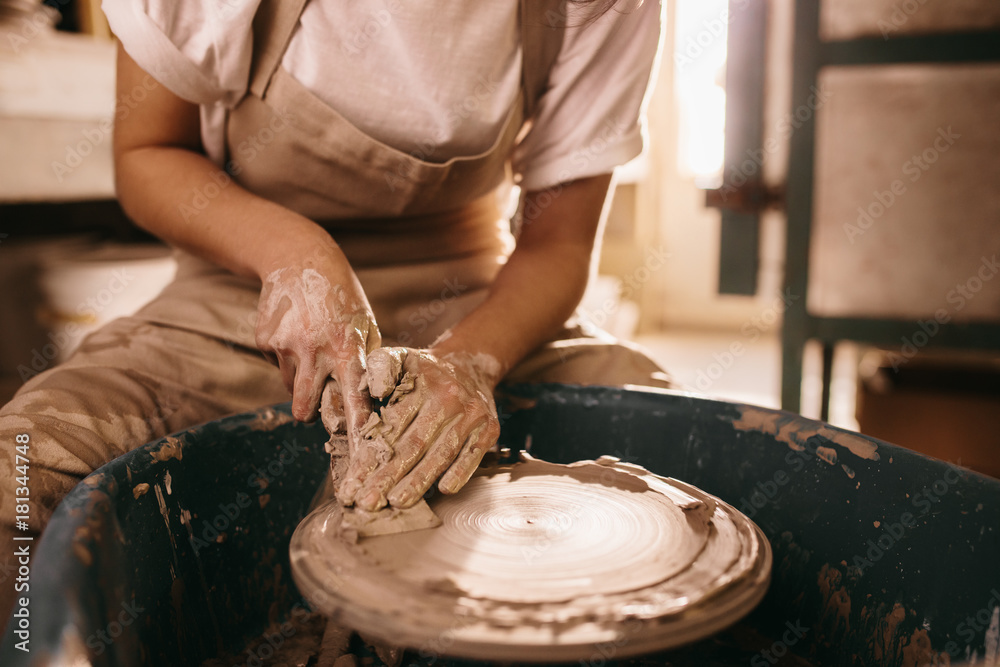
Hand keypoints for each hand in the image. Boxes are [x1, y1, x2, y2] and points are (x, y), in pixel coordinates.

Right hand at [254, 263, 380, 437]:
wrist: (298, 258)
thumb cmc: (342, 297)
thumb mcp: (365, 325)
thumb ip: (366, 362)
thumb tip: (369, 401)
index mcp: (347, 348)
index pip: (353, 398)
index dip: (356, 427)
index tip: (360, 451)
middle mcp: (315, 350)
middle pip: (304, 408)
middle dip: (310, 414)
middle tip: (317, 404)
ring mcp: (285, 346)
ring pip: (291, 387)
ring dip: (301, 380)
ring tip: (312, 348)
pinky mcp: (265, 341)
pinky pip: (278, 366)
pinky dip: (287, 358)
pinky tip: (295, 331)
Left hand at [337, 347, 501, 509]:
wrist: (470, 364)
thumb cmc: (424, 371)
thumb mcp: (400, 357)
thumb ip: (379, 368)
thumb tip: (376, 391)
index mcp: (419, 382)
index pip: (391, 424)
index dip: (369, 456)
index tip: (351, 483)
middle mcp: (448, 398)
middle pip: (414, 444)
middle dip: (388, 476)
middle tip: (367, 502)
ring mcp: (471, 414)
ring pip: (441, 453)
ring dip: (420, 481)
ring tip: (398, 502)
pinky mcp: (489, 427)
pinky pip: (474, 454)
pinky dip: (460, 472)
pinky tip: (444, 490)